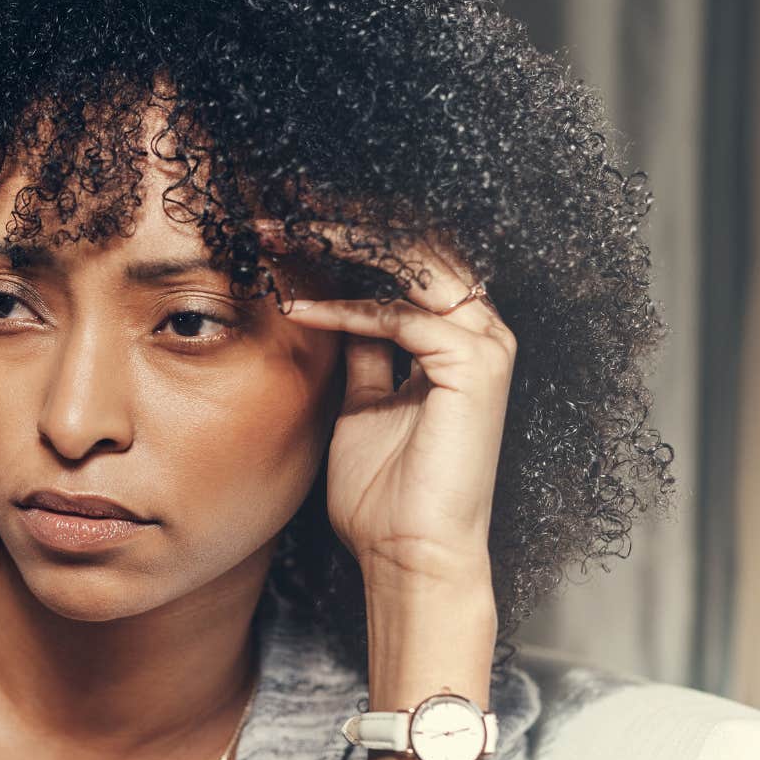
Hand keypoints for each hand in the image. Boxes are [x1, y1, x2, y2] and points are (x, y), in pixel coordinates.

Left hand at [258, 221, 515, 586]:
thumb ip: (358, 352)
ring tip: (274, 234)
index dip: (344, 232)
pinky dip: (346, 309)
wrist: (409, 554)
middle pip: (412, 244)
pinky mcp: (476, 365)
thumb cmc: (382, 495)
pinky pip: (402, 317)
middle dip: (340, 218)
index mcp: (452, 336)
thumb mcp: (359, 405)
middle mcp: (478, 331)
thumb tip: (327, 307)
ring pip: (412, 262)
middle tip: (275, 204)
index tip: (281, 219)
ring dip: (337, 242)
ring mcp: (484, 344)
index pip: (402, 259)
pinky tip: (298, 309)